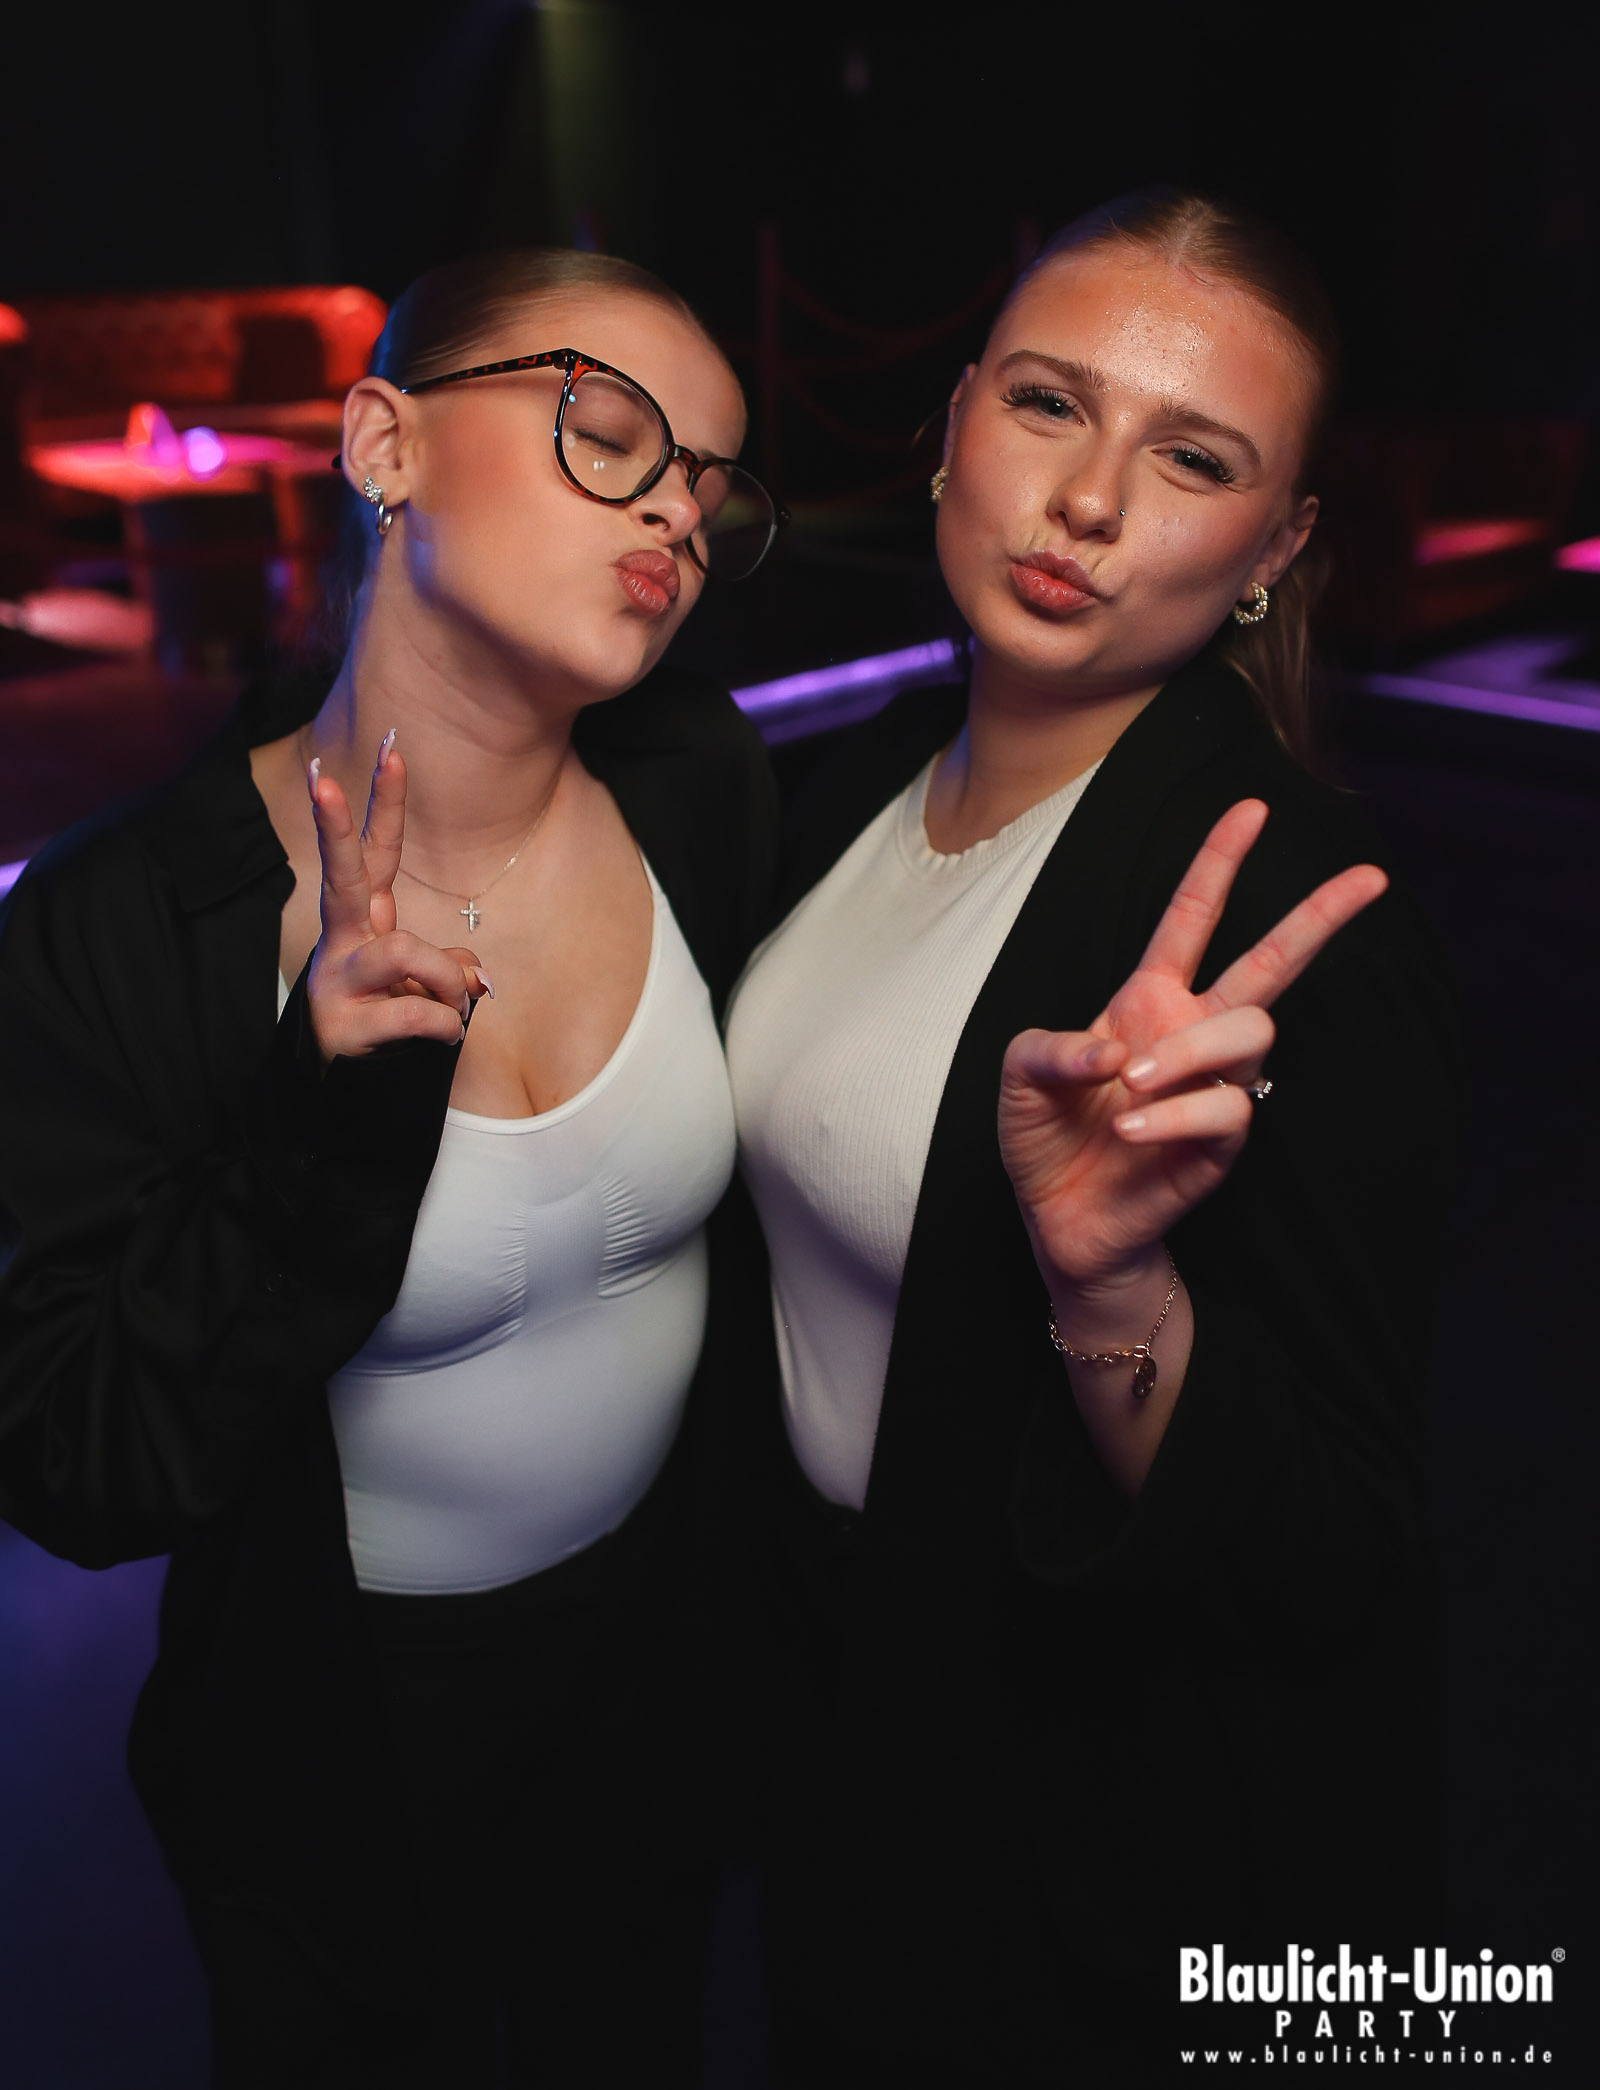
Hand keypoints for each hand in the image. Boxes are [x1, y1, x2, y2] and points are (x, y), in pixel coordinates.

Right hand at [304, 735, 490, 1063]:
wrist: (338, 1091)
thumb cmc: (386, 1023)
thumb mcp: (424, 987)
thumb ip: (451, 970)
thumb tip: (477, 980)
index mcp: (362, 923)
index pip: (376, 855)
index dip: (384, 804)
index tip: (393, 748)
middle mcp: (342, 943)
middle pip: (341, 874)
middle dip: (335, 827)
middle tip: (319, 781)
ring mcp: (336, 982)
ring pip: (403, 951)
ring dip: (448, 981)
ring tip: (456, 1007)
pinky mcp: (342, 1026)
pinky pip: (419, 1011)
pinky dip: (448, 1024)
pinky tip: (445, 1036)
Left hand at [998, 799, 1386, 1297]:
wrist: (1059, 1219)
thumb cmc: (1046, 1137)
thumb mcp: (1020, 1075)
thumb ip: (1049, 1047)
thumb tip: (1113, 1050)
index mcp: (1147, 999)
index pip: (1191, 918)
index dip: (1217, 862)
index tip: (1250, 807)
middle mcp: (1190, 1032)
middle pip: (1272, 964)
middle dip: (1320, 918)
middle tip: (1371, 877)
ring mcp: (1213, 1085)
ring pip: (1251, 1032)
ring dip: (1186, 1054)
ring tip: (1128, 1086)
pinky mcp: (1221, 1142)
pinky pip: (1227, 1108)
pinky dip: (1174, 1113)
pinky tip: (1130, 1130)